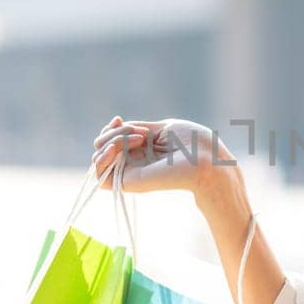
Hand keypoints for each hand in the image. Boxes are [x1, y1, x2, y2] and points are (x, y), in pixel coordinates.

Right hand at [90, 115, 237, 195]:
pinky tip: (114, 150)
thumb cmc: (191, 143)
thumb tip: (116, 126)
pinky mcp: (127, 183)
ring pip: (99, 157)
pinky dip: (101, 160)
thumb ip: (135, 129)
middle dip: (112, 132)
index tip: (118, 119)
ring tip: (135, 139)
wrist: (204, 160)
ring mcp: (130, 172)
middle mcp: (134, 160)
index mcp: (142, 147)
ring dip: (109, 141)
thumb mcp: (160, 128)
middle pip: (102, 145)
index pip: (112, 138)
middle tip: (138, 132)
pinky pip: (100, 176)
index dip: (110, 128)